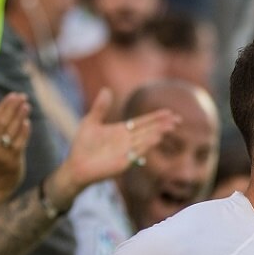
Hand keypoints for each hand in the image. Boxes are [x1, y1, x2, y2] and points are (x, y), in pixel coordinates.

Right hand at [0, 92, 30, 200]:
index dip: (3, 105)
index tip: (12, 95)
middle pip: (1, 121)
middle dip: (11, 107)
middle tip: (21, 96)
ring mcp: (1, 152)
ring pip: (9, 130)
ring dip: (18, 116)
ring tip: (26, 105)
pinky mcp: (12, 160)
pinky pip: (18, 144)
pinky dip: (23, 132)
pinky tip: (27, 123)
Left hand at [57, 88, 179, 195]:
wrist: (76, 165)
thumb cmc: (83, 146)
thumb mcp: (91, 122)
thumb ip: (100, 107)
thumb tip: (107, 89)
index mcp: (123, 131)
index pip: (143, 122)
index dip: (156, 117)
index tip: (169, 112)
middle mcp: (128, 141)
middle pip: (149, 131)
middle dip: (163, 125)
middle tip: (178, 119)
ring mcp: (127, 152)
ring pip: (145, 141)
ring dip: (157, 133)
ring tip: (169, 127)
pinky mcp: (123, 163)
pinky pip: (137, 153)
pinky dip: (146, 146)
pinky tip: (155, 139)